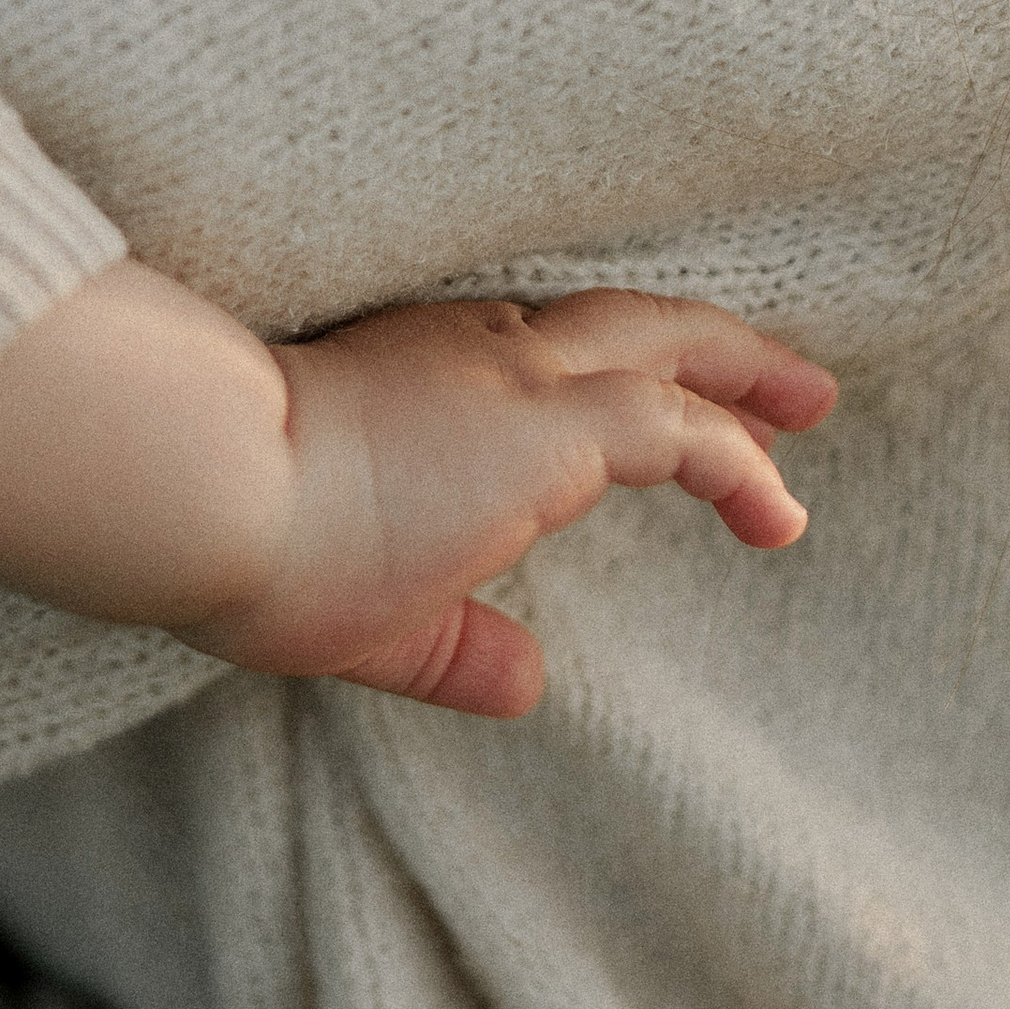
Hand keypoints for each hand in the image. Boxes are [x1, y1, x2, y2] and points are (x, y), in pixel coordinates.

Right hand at [0, 260, 834, 719]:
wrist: (200, 484)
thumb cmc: (237, 538)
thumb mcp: (364, 610)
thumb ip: (452, 645)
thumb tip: (528, 683)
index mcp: (420, 374)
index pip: (538, 356)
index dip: (613, 376)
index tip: (664, 402)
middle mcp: (475, 354)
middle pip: (624, 325)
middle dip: (711, 350)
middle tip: (790, 383)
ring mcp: (512, 379)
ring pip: (661, 350)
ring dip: (743, 380)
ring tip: (809, 413)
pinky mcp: (546, 425)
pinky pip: (676, 427)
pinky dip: (736, 459)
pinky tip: (779, 508)